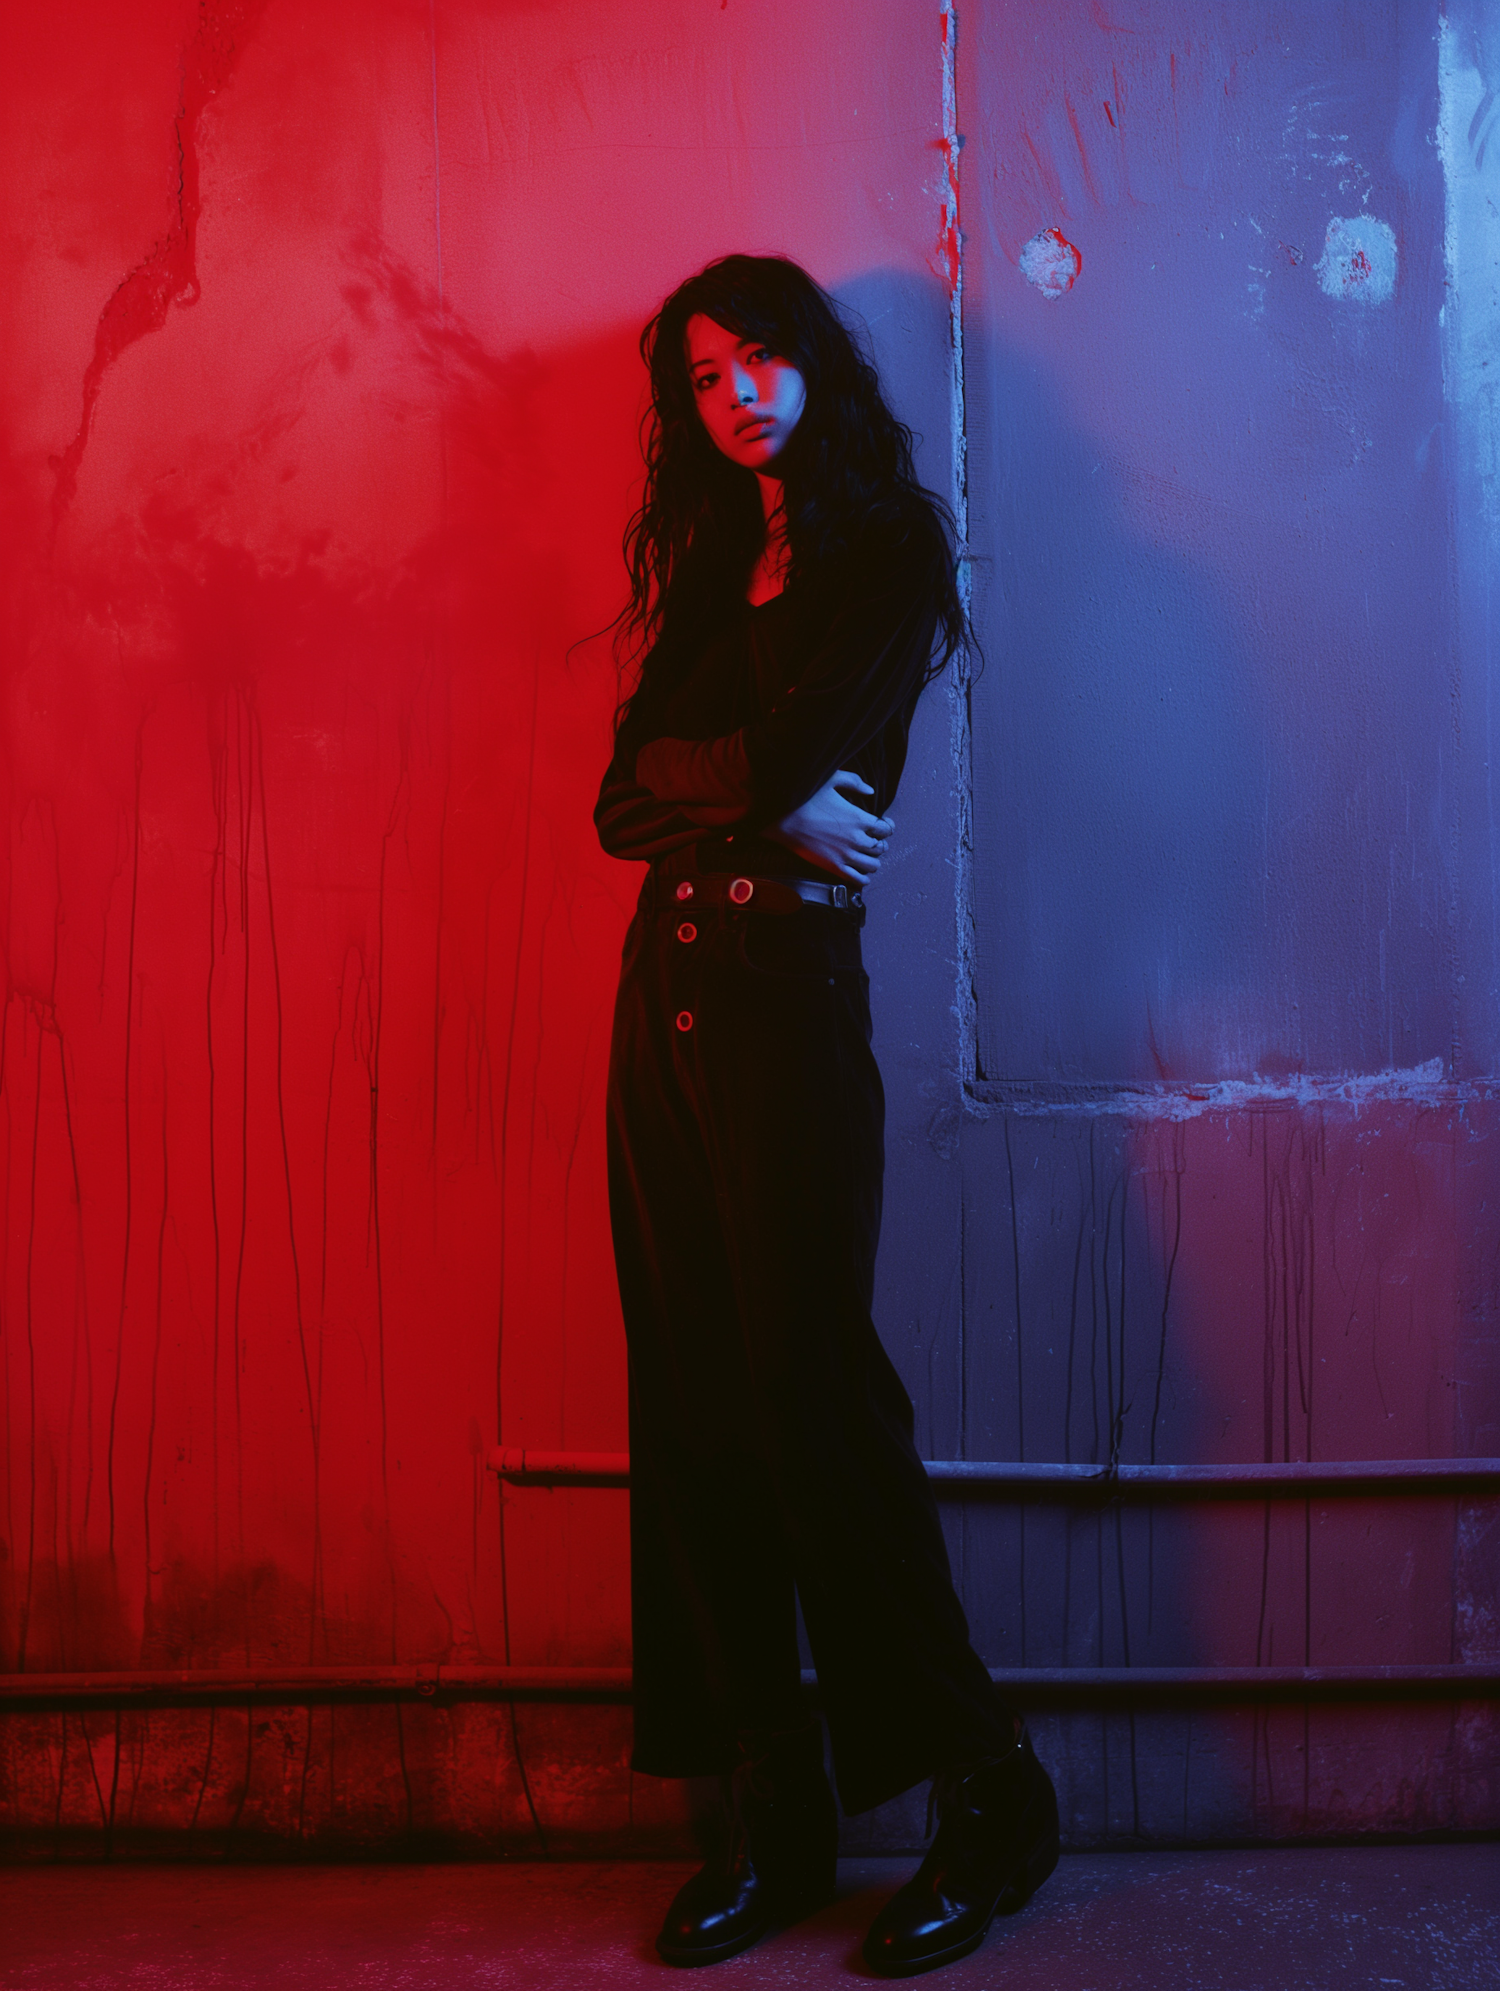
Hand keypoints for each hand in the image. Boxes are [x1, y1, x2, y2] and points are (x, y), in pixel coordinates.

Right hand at [764, 770, 893, 882]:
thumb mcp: (831, 779)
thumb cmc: (806, 797)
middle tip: (873, 840)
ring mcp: (846, 855)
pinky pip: (858, 879)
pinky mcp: (834, 867)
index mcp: (860, 818)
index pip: (886, 829)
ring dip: (873, 860)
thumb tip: (870, 791)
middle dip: (880, 843)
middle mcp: (857, 838)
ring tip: (867, 856)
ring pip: (873, 865)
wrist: (783, 818)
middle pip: (881, 847)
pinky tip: (862, 874)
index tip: (883, 825)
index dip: (887, 827)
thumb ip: (854, 782)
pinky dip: (864, 878)